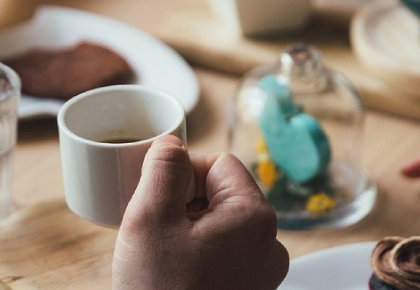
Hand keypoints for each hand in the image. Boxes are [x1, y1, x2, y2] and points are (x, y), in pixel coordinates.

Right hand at [113, 136, 288, 289]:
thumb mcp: (148, 217)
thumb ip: (162, 168)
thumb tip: (172, 144)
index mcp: (255, 217)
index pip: (218, 163)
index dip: (181, 174)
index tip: (156, 200)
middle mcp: (270, 244)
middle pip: (221, 194)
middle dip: (183, 204)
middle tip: (155, 233)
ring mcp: (262, 274)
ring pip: (220, 227)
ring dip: (188, 232)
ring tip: (162, 258)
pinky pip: (223, 256)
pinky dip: (197, 257)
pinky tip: (173, 275)